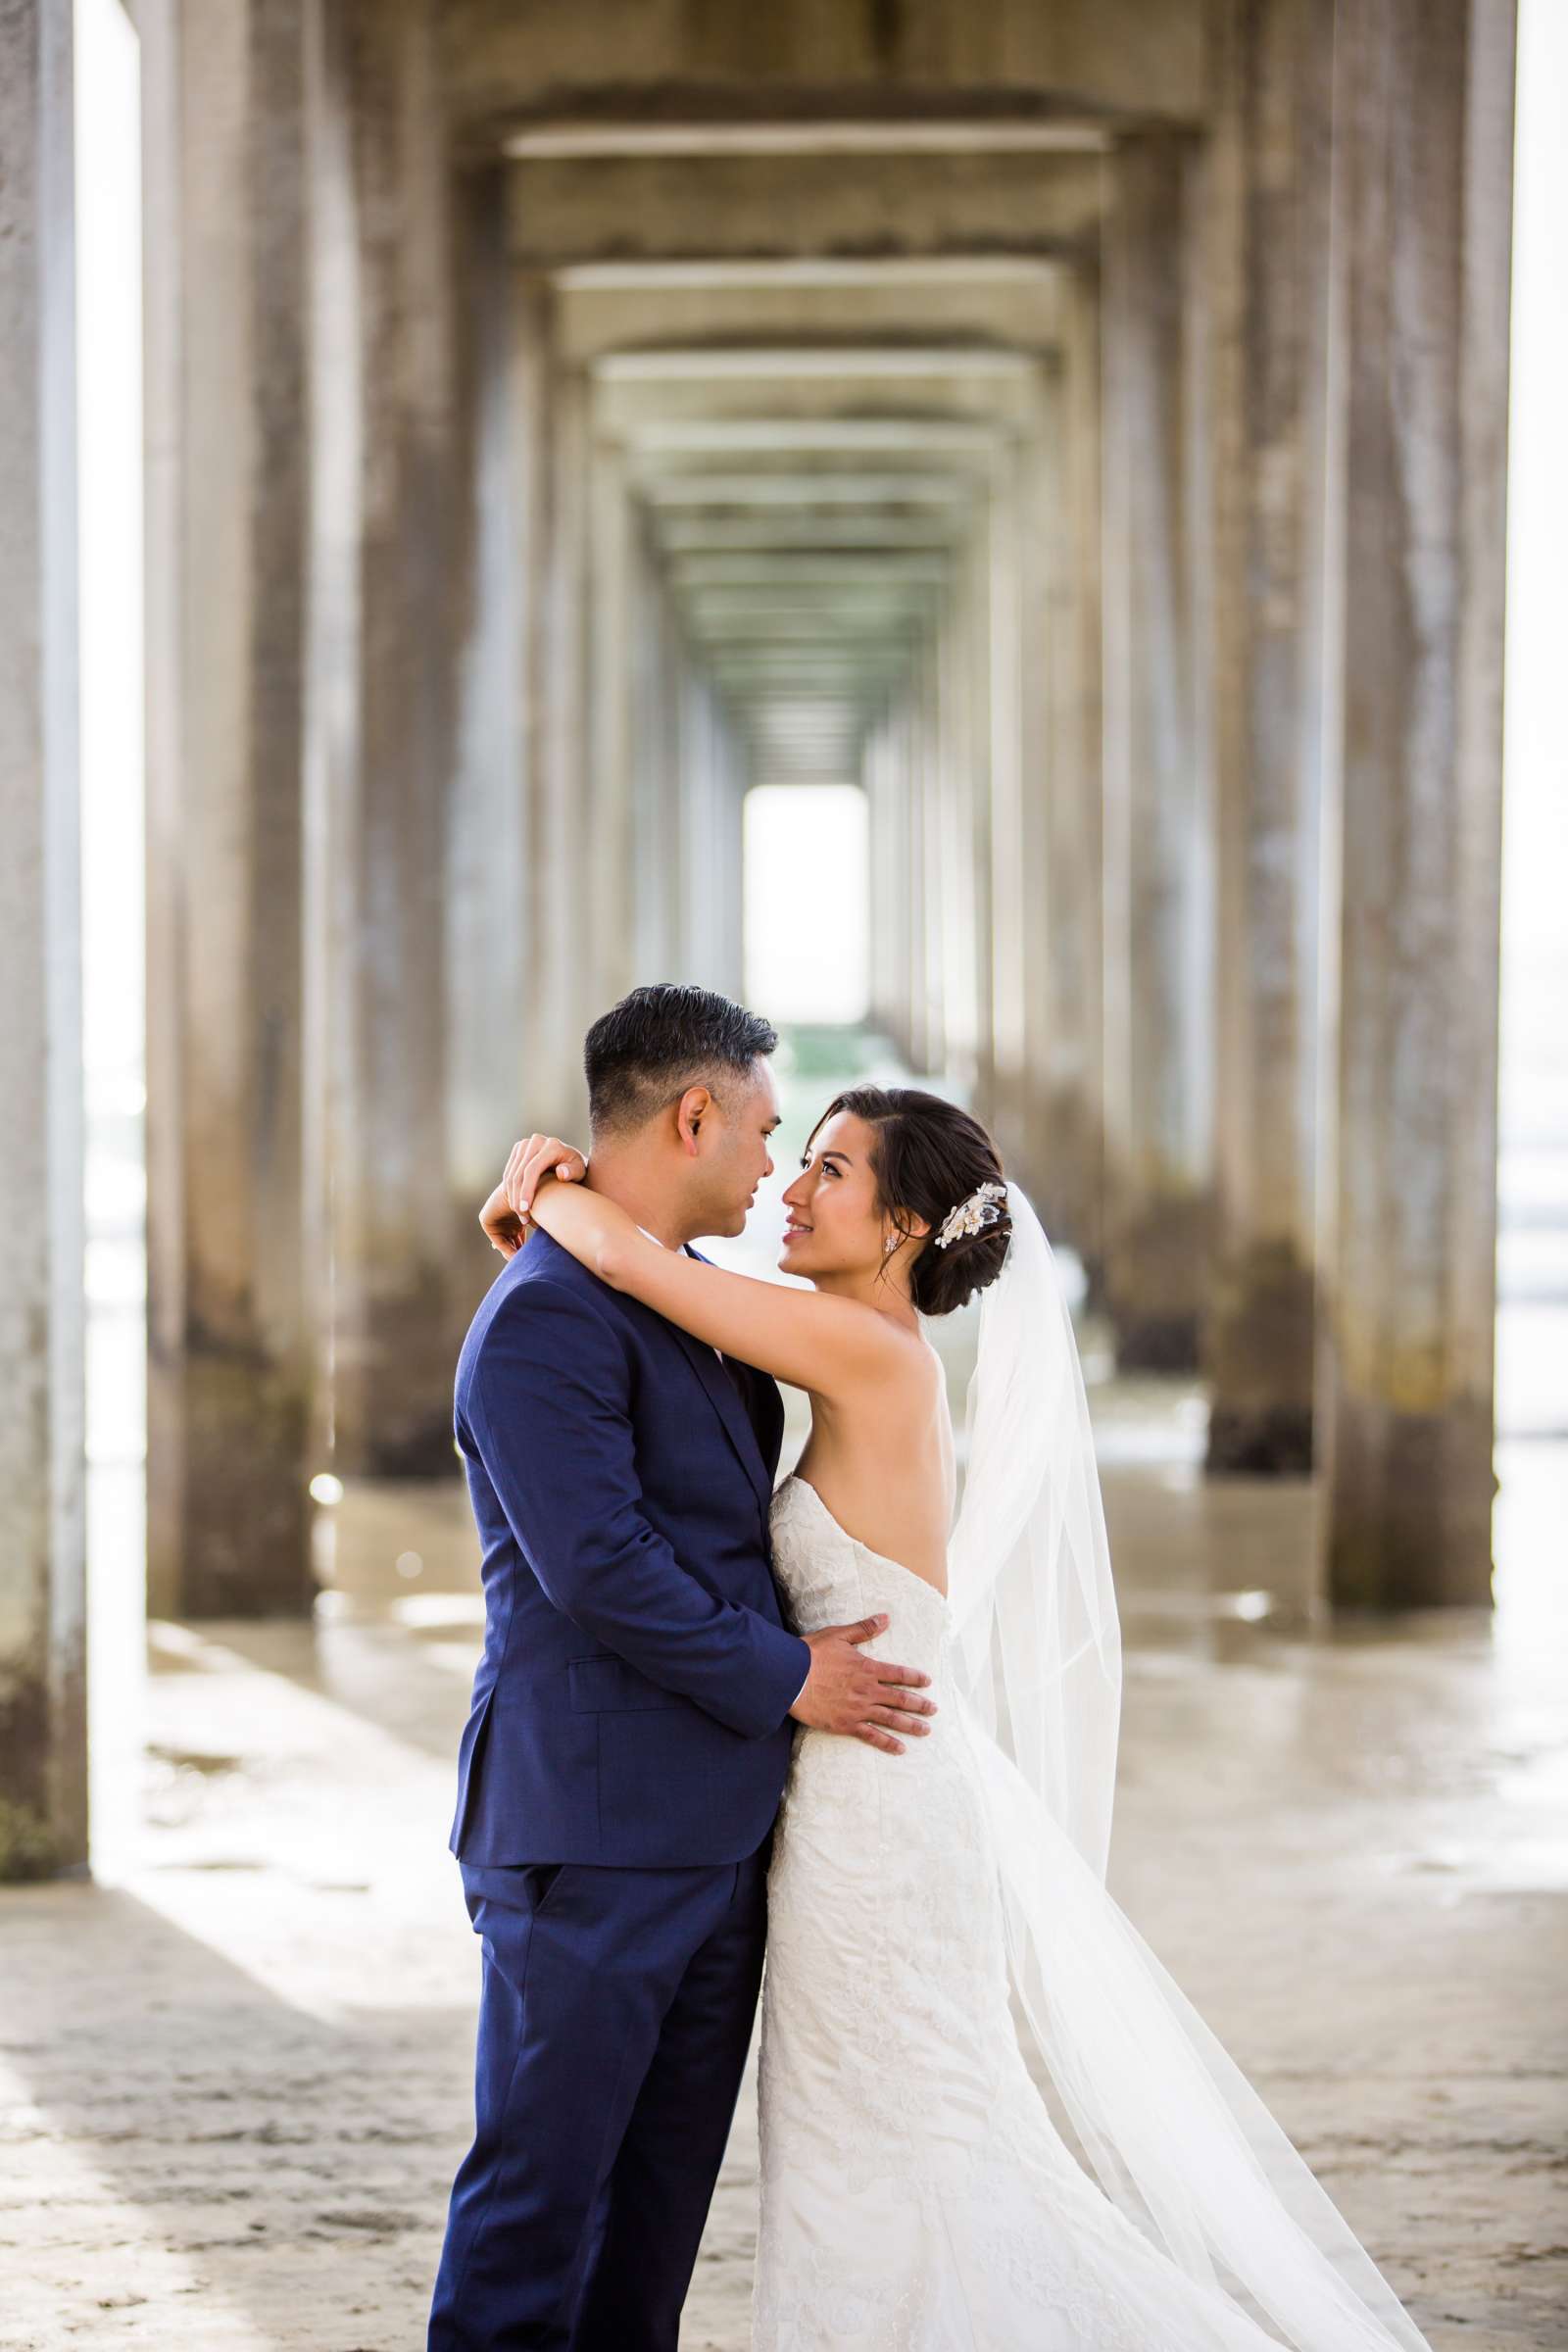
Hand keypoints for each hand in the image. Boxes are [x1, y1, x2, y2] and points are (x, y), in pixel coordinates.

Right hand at [479, 1133, 586, 1256]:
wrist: (569, 1159)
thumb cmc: (577, 1169)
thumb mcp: (580, 1171)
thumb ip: (573, 1172)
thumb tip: (561, 1172)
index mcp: (551, 1146)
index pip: (532, 1170)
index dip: (527, 1190)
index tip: (526, 1210)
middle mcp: (536, 1141)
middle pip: (519, 1173)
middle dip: (518, 1198)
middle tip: (524, 1218)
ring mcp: (525, 1144)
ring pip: (511, 1175)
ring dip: (512, 1197)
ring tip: (521, 1215)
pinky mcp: (518, 1150)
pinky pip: (509, 1173)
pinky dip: (510, 1190)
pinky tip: (516, 1205)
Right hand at [789, 1616, 936, 1755]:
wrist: (791, 1677)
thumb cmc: (812, 1654)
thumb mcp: (839, 1635)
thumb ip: (864, 1629)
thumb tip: (886, 1618)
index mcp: (867, 1668)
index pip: (898, 1674)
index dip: (915, 1678)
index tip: (928, 1682)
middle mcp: (868, 1690)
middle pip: (900, 1699)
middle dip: (920, 1705)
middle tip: (934, 1710)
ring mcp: (859, 1710)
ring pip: (891, 1719)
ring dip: (911, 1725)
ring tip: (926, 1730)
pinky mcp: (846, 1725)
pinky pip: (872, 1736)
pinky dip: (888, 1743)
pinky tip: (901, 1749)